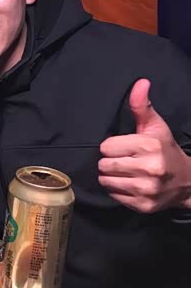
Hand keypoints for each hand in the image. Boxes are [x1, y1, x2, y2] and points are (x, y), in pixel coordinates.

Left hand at [99, 78, 190, 212]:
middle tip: (123, 160)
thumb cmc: (165, 149)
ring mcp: (146, 189)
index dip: (112, 146)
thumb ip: (141, 106)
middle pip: (104, 164)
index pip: (106, 147)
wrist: (187, 181)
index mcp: (149, 146)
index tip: (123, 147)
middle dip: (110, 161)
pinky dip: (117, 190)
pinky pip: (113, 195)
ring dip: (111, 176)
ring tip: (125, 172)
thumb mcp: (155, 127)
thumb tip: (140, 82)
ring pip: (106, 180)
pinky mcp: (143, 205)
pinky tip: (129, 184)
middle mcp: (149, 169)